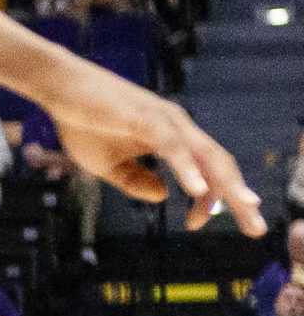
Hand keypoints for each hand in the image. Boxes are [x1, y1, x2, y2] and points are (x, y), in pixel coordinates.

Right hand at [46, 65, 264, 233]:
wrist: (60, 87)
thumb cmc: (81, 121)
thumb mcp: (108, 164)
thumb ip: (135, 180)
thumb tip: (162, 195)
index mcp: (172, 138)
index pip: (207, 172)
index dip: (210, 200)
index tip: (196, 225)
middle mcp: (177, 127)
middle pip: (219, 164)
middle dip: (240, 197)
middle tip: (256, 228)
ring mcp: (165, 120)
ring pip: (206, 155)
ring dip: (227, 184)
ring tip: (244, 207)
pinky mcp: (146, 118)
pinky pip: (173, 147)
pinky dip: (188, 169)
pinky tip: (200, 190)